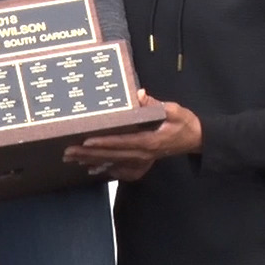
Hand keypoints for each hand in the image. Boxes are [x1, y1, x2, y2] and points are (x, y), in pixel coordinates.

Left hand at [63, 93, 200, 179]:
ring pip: (113, 163)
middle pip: (112, 155)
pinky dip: (106, 169)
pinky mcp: (142, 164)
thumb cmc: (184, 123)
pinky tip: (92, 168)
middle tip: (68, 151)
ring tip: (72, 158)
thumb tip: (139, 94)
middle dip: (89, 153)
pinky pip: (121, 170)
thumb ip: (155, 104)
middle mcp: (144, 154)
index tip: (87, 140)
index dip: (104, 142)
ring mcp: (143, 161)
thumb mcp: (174, 110)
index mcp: (150, 141)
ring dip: (92, 161)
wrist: (195, 139)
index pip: (122, 142)